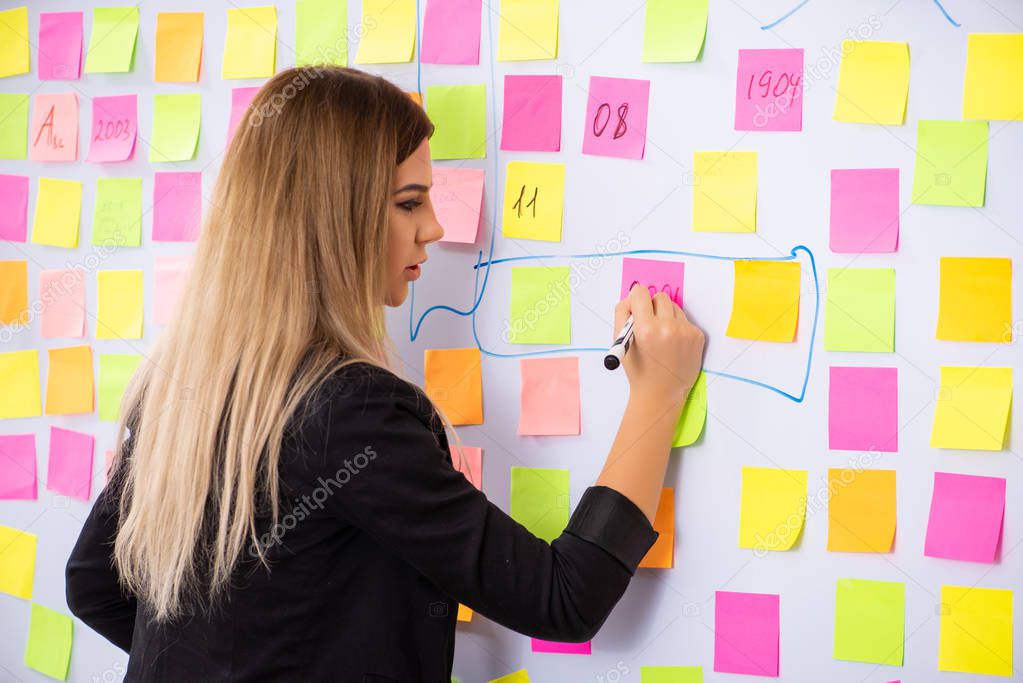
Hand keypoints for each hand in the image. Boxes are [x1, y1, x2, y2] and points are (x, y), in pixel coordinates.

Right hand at [613, 284, 704, 406]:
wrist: (661, 393)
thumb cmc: (638, 369)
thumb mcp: (620, 342)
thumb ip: (622, 313)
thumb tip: (632, 295)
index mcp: (645, 329)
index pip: (640, 293)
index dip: (636, 299)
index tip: (637, 306)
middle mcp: (667, 327)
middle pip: (660, 297)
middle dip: (652, 306)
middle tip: (649, 322)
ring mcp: (685, 332)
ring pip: (674, 307)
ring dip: (666, 316)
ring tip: (661, 337)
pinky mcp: (697, 336)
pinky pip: (685, 320)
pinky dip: (678, 328)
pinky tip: (673, 345)